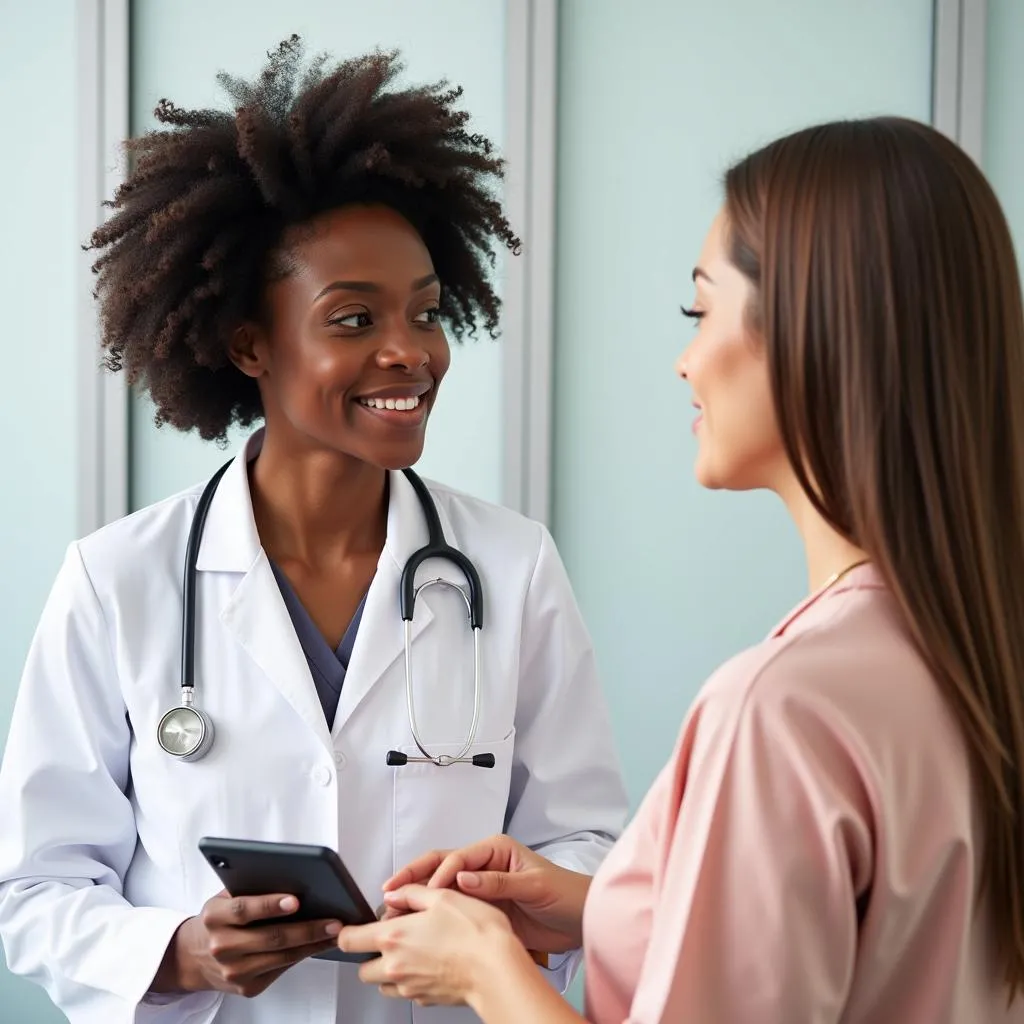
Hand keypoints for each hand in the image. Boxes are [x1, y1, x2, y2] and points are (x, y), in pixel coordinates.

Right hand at [152, 890, 340, 997]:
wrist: (194, 956)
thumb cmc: (221, 917)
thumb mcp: (226, 898)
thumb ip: (251, 889)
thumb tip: (295, 878)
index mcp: (214, 916)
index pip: (243, 909)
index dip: (270, 905)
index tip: (296, 900)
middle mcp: (220, 946)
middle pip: (269, 938)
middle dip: (306, 929)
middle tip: (333, 920)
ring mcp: (232, 972)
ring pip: (280, 957)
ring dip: (312, 944)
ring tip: (335, 932)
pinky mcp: (246, 988)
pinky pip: (281, 970)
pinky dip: (303, 956)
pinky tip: (320, 944)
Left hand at [338, 885, 526, 1006]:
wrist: (497, 970)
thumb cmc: (475, 933)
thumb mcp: (443, 896)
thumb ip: (412, 893)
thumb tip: (396, 894)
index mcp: (394, 937)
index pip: (348, 941)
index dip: (347, 932)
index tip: (353, 928)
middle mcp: (395, 966)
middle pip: (362, 969)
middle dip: (370, 955)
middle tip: (392, 939)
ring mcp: (410, 987)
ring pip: (383, 984)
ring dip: (390, 970)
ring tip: (415, 951)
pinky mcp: (426, 1000)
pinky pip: (407, 993)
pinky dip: (411, 981)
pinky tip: (432, 963)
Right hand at [383, 834, 589, 953]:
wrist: (581, 921)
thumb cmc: (565, 895)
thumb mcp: (533, 885)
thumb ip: (498, 882)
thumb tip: (462, 878)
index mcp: (495, 850)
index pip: (457, 858)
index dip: (438, 875)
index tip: (426, 894)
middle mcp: (483, 865)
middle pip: (441, 865)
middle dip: (413, 877)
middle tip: (389, 891)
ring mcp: (480, 887)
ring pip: (440, 888)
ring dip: (417, 896)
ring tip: (394, 909)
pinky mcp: (481, 909)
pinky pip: (451, 908)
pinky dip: (431, 913)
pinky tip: (416, 923)